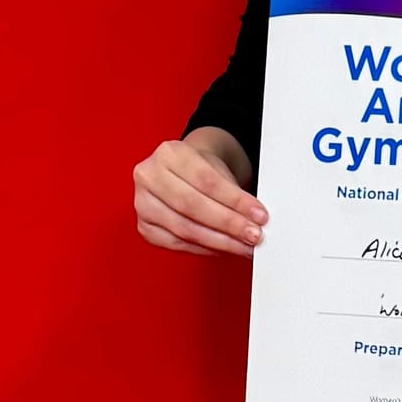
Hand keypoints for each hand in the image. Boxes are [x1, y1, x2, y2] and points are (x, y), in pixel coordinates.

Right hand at [133, 128, 267, 257]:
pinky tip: (223, 248)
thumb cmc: (201, 170)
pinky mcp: (145, 227)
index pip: (206, 180)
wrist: (182, 172)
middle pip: (192, 205)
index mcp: (169, 153)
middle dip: (228, 224)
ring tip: (243, 246)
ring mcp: (143, 203)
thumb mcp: (217, 169)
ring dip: (219, 241)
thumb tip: (257, 221)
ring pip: (184, 228)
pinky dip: (204, 248)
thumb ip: (233, 193)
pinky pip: (177, 243)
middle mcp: (149, 176)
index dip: (235, 201)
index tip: (259, 214)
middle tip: (253, 234)